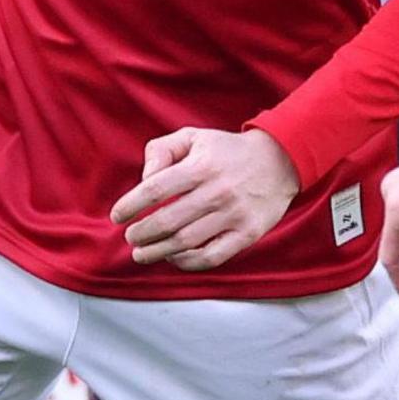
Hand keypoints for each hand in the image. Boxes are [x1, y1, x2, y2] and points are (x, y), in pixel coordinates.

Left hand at [112, 127, 300, 269]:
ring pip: (186, 242)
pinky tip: (174, 258)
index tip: (117, 216)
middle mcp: (217, 191)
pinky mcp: (248, 234)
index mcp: (201, 166)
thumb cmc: (228, 151)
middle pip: (167, 221)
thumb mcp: (194, 137)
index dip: (130, 205)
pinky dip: (188, 262)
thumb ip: (161, 150)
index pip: (155, 190)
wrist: (281, 160)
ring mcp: (234, 215)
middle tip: (130, 238)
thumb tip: (143, 180)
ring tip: (142, 253)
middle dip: (140, 234)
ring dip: (157, 252)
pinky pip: (212, 256)